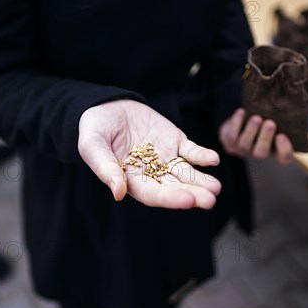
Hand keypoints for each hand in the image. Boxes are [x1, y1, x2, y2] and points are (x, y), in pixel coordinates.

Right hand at [78, 100, 220, 208]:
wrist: (107, 106)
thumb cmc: (95, 129)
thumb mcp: (92, 145)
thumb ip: (105, 167)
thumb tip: (118, 193)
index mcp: (131, 180)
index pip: (153, 194)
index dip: (170, 198)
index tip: (187, 200)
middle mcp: (152, 173)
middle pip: (175, 187)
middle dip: (193, 194)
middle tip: (209, 200)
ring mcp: (166, 158)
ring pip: (186, 173)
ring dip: (201, 181)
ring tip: (216, 187)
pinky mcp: (175, 141)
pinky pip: (191, 151)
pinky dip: (202, 156)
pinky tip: (213, 160)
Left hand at [219, 108, 293, 164]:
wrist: (244, 118)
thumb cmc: (268, 116)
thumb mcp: (278, 116)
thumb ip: (285, 114)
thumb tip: (295, 94)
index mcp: (275, 150)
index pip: (284, 158)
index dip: (284, 150)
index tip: (283, 136)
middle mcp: (259, 152)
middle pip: (261, 153)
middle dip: (265, 138)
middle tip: (270, 123)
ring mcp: (243, 149)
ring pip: (244, 145)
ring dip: (250, 131)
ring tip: (256, 118)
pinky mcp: (230, 142)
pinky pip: (231, 135)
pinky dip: (236, 123)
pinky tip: (241, 112)